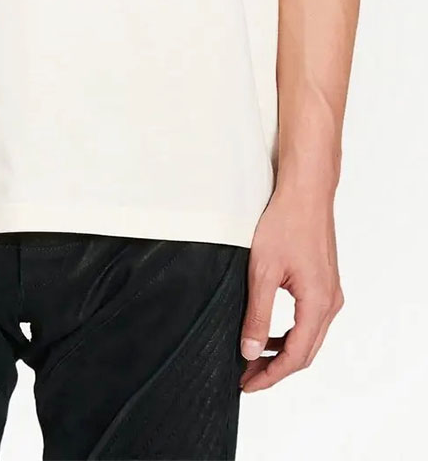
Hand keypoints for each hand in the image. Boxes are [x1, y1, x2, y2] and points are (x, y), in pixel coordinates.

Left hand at [239, 187, 343, 391]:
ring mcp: (330, 293)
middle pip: (305, 352)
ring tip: (253, 357)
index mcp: (318, 303)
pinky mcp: (324, 283)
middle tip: (247, 377)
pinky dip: (290, 333)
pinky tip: (269, 333)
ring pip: (308, 337)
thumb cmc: (285, 223)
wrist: (305, 193)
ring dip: (283, 351)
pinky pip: (310, 320)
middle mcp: (330, 302)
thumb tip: (250, 351)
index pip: (296, 356)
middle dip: (275, 368)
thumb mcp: (263, 271)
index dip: (270, 375)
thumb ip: (257, 314)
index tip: (247, 384)